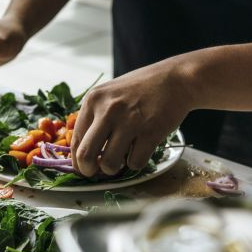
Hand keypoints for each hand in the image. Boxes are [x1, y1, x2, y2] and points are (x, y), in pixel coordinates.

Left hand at [71, 58, 195, 176]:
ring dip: (114, 169)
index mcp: (93, 99)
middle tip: (97, 172)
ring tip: (121, 160)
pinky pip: (134, 163)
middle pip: (86, 155)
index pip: (75, 139)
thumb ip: (95, 116)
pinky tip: (140, 150)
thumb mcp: (110, 93)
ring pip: (109, 164)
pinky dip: (136, 163)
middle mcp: (107, 110)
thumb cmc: (142, 88)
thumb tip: (83, 151)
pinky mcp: (150, 132)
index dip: (77, 159)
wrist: (176, 79)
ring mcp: (129, 121)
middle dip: (88, 171)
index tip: (83, 167)